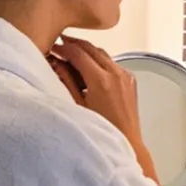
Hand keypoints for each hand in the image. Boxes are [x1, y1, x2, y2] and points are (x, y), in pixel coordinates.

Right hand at [51, 37, 160, 185]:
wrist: (127, 142)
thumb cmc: (102, 131)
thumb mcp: (77, 105)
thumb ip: (66, 81)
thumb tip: (56, 63)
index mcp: (101, 81)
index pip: (79, 53)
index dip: (64, 47)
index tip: (55, 47)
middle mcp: (116, 74)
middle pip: (91, 48)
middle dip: (75, 44)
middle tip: (61, 44)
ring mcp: (125, 76)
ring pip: (102, 54)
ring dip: (87, 51)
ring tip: (72, 55)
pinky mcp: (130, 80)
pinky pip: (112, 63)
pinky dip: (99, 60)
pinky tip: (89, 68)